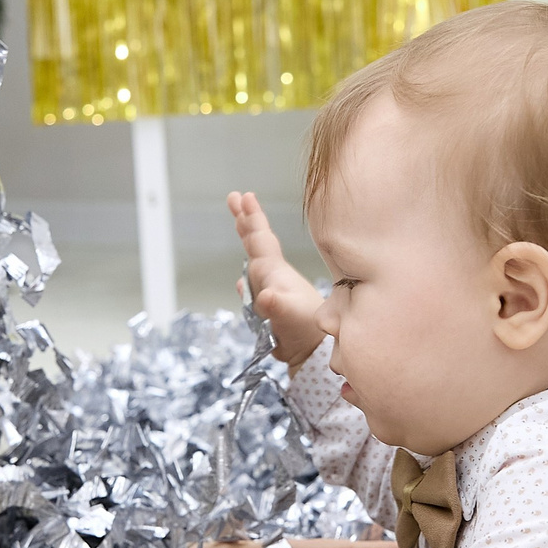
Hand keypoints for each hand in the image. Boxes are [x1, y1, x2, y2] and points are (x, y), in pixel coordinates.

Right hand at [229, 191, 324, 365]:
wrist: (313, 351)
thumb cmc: (304, 331)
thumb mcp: (290, 317)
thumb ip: (277, 306)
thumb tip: (266, 295)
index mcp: (275, 272)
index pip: (261, 239)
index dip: (252, 218)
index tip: (244, 196)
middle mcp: (273, 276)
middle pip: (257, 243)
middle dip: (246, 220)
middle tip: (235, 197)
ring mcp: (272, 289)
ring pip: (256, 260)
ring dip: (247, 240)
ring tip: (240, 223)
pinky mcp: (271, 307)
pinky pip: (255, 286)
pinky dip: (248, 277)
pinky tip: (242, 280)